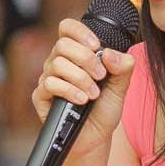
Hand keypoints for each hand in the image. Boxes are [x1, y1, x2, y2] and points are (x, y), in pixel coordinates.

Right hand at [32, 19, 135, 161]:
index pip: (67, 28)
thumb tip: (109, 53)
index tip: (97, 46)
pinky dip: (69, 91)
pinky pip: (49, 84)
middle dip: (85, 59)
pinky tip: (82, 100)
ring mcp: (48, 78)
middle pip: (62, 44)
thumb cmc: (104, 109)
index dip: (79, 31)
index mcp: (76, 54)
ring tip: (94, 94)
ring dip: (80, 78)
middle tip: (101, 76)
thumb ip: (123, 67)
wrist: (96, 137)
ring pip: (57, 64)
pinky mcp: (41, 96)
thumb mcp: (121, 87)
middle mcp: (59, 62)